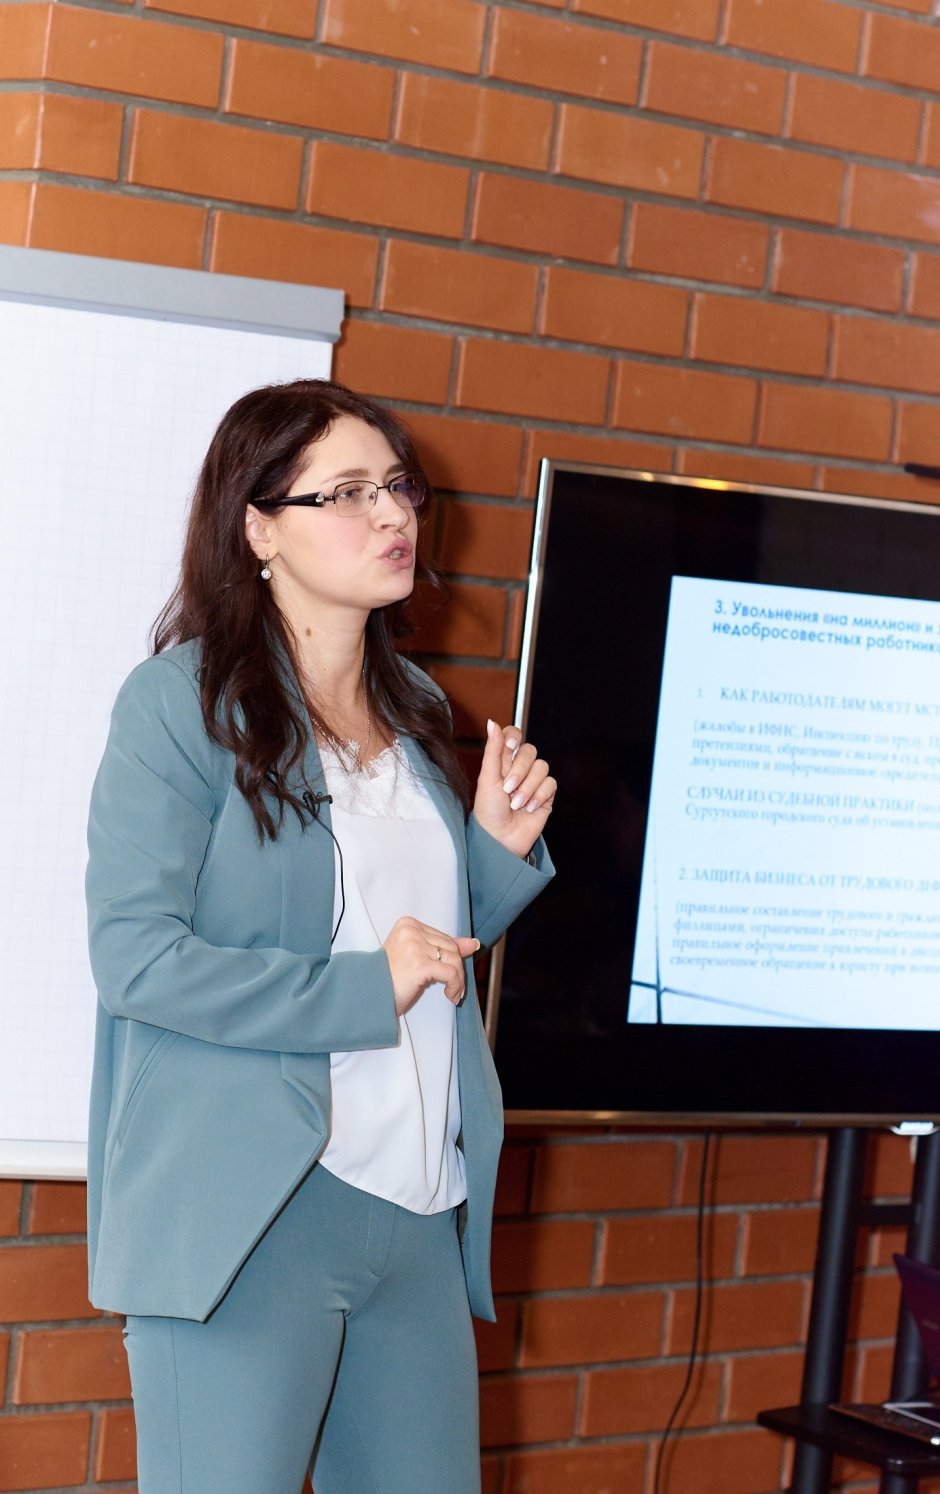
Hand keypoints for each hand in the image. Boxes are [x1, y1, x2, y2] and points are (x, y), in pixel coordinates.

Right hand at [383, 917, 479, 1015]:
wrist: (370, 995)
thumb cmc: (390, 978)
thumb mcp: (417, 956)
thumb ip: (443, 947)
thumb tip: (473, 943)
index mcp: (408, 924)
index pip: (443, 938)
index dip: (451, 958)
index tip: (450, 975)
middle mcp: (412, 931)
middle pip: (451, 948)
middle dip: (457, 969)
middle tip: (453, 988)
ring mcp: (415, 946)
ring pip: (454, 960)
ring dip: (458, 980)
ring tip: (452, 994)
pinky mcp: (420, 964)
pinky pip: (451, 974)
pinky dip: (455, 986)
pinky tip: (450, 996)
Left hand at [472, 719, 555, 859]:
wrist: (500, 839)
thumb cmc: (488, 811)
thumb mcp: (488, 779)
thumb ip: (493, 750)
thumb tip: (492, 722)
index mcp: (502, 761)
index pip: (513, 735)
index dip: (514, 738)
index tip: (510, 748)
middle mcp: (519, 768)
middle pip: (530, 750)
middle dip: (519, 770)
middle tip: (507, 789)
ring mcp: (534, 781)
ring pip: (542, 767)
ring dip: (528, 787)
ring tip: (516, 804)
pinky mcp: (546, 795)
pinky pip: (551, 783)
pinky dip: (539, 796)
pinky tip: (529, 808)